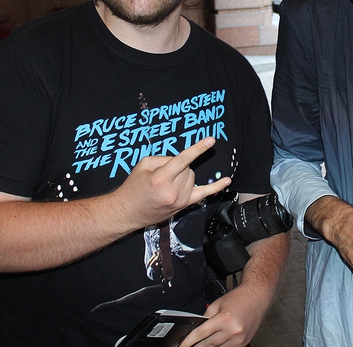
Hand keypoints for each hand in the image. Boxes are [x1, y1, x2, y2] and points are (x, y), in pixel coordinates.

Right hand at [113, 137, 230, 229]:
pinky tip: (226, 181)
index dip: (198, 149)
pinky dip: (216, 187)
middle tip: (162, 174)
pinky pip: (204, 194)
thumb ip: (164, 158)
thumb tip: (180, 160)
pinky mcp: (183, 206)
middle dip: (177, 167)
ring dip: (183, 175)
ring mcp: (180, 200)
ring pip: (192, 177)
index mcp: (161, 178)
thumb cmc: (133, 187)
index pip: (183, 160)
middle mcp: (173, 191)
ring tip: (166, 183)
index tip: (211, 140)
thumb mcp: (143, 165)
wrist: (126, 212)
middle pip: (187, 168)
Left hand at [179, 287, 260, 346]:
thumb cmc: (238, 298)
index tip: (182, 345)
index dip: (188, 341)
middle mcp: (233, 331)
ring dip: (209, 346)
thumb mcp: (218, 303)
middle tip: (190, 345)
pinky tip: (217, 340)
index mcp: (224, 319)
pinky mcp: (243, 343)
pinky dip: (220, 346)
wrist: (257, 297)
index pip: (201, 334)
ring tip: (204, 341)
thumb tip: (196, 329)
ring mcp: (239, 339)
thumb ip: (206, 317)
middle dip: (197, 345)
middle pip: (208, 344)